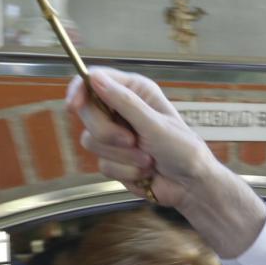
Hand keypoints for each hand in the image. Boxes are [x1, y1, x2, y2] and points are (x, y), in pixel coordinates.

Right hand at [66, 68, 213, 209]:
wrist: (191, 185)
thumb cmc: (183, 150)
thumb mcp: (155, 124)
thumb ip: (125, 102)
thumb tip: (94, 78)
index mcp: (134, 91)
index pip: (93, 79)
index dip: (79, 90)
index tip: (74, 105)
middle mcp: (121, 109)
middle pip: (86, 112)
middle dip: (107, 132)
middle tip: (132, 141)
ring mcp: (115, 135)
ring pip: (91, 140)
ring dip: (122, 155)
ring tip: (148, 159)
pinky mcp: (113, 158)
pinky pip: (102, 164)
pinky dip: (126, 170)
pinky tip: (145, 171)